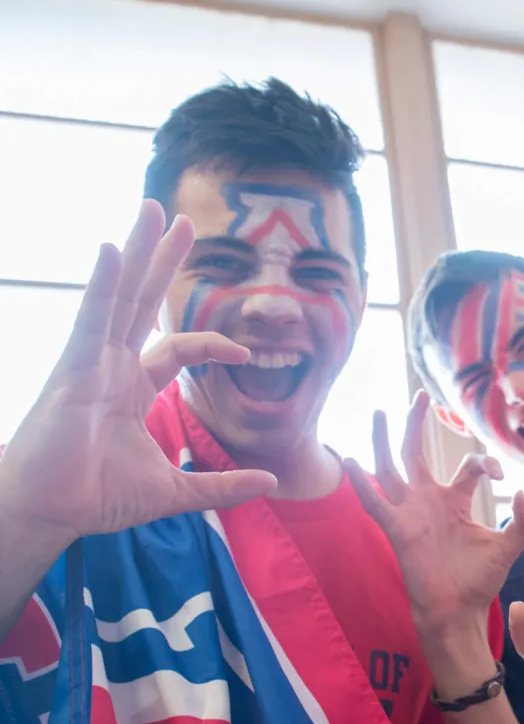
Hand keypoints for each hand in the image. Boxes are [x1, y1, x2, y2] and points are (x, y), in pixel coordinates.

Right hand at [0, 201, 275, 548]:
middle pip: (142, 302)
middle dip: (162, 261)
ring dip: (137, 252)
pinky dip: (104, 284)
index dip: (211, 343)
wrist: (51, 513)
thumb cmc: (97, 497)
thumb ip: (223, 486)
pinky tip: (114, 249)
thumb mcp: (176, 491)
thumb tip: (272, 482)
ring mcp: (90, 362)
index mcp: (133, 389)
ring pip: (120, 296)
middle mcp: (111, 367)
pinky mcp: (73, 368)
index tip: (246, 351)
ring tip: (153, 210)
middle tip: (182, 220)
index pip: (178, 349)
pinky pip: (92, 318)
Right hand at [346, 391, 523, 641]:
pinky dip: (360, 482)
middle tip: (420, 395)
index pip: (468, 467)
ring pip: (390, 468)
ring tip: (380, 412)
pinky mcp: (397, 528)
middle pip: (417, 453)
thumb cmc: (478, 581)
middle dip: (416, 424)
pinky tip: (349, 458)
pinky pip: (374, 501)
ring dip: (384, 441)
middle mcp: (428, 501)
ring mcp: (409, 512)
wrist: (458, 612)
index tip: (502, 476)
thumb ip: (522, 522)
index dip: (484, 464)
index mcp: (454, 501)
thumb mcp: (507, 547)